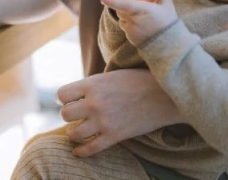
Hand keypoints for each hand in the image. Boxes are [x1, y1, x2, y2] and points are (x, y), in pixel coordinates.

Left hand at [56, 69, 184, 156]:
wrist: (166, 95)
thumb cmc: (140, 80)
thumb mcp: (112, 75)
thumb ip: (94, 85)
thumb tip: (77, 94)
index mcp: (92, 84)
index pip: (62, 94)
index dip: (64, 98)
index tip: (70, 100)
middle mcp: (94, 103)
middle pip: (65, 114)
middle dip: (69, 115)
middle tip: (76, 115)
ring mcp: (104, 121)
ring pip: (74, 133)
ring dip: (74, 133)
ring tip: (78, 131)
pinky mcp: (115, 136)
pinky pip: (90, 149)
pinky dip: (81, 152)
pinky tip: (78, 151)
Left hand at [98, 0, 175, 46]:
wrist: (168, 45)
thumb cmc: (168, 22)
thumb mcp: (168, 4)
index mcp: (143, 10)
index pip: (125, 5)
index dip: (113, 1)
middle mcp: (134, 20)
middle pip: (121, 9)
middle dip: (124, 4)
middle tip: (136, 3)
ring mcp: (131, 30)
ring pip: (122, 17)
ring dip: (127, 14)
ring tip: (141, 16)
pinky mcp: (129, 37)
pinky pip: (124, 26)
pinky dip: (129, 23)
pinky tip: (140, 24)